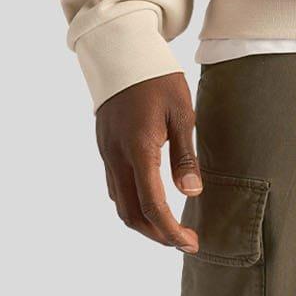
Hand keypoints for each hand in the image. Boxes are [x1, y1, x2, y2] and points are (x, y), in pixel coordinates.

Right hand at [94, 71, 202, 250]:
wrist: (123, 52)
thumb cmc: (158, 79)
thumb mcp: (181, 112)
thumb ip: (184, 155)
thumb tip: (191, 193)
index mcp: (138, 149)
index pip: (152, 205)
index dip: (171, 230)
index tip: (190, 242)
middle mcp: (117, 157)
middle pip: (130, 213)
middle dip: (155, 234)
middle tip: (182, 241)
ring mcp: (107, 152)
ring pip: (119, 202)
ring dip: (142, 221)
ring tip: (168, 227)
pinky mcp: (105, 146)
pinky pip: (114, 185)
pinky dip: (131, 202)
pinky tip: (148, 200)